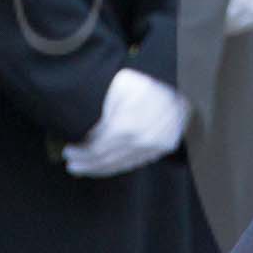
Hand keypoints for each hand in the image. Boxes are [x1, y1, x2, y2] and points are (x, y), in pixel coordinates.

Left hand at [62, 68, 189, 177]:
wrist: (183, 87)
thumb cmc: (147, 83)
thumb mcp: (120, 86)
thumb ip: (104, 110)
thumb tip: (89, 133)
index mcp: (126, 125)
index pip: (96, 149)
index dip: (80, 153)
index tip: (68, 151)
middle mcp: (139, 141)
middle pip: (106, 160)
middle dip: (86, 164)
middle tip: (72, 164)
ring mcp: (152, 147)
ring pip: (120, 165)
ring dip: (99, 169)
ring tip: (84, 168)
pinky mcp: (161, 150)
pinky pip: (134, 163)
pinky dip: (117, 166)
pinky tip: (106, 165)